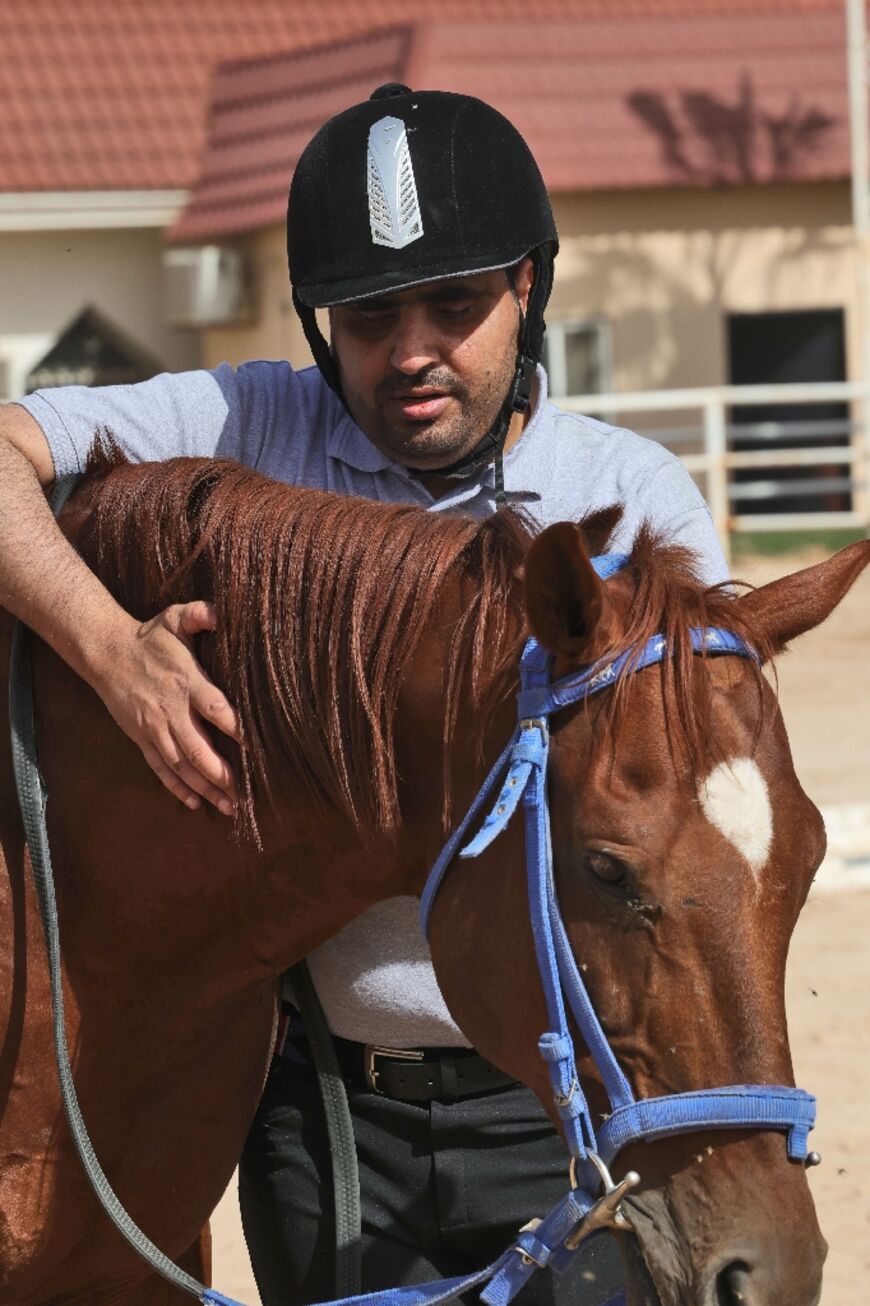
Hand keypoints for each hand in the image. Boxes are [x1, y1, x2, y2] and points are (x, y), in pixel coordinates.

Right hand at [97, 600, 240, 813]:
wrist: (106, 653)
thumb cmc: (150, 637)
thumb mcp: (175, 617)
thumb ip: (201, 614)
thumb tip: (221, 612)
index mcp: (186, 682)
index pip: (215, 709)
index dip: (235, 728)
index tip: (256, 747)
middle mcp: (171, 710)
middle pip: (199, 748)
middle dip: (222, 774)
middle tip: (245, 794)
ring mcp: (154, 728)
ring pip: (181, 765)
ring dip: (205, 787)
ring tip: (229, 806)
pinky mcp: (141, 738)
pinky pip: (160, 767)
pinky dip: (177, 787)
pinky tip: (194, 802)